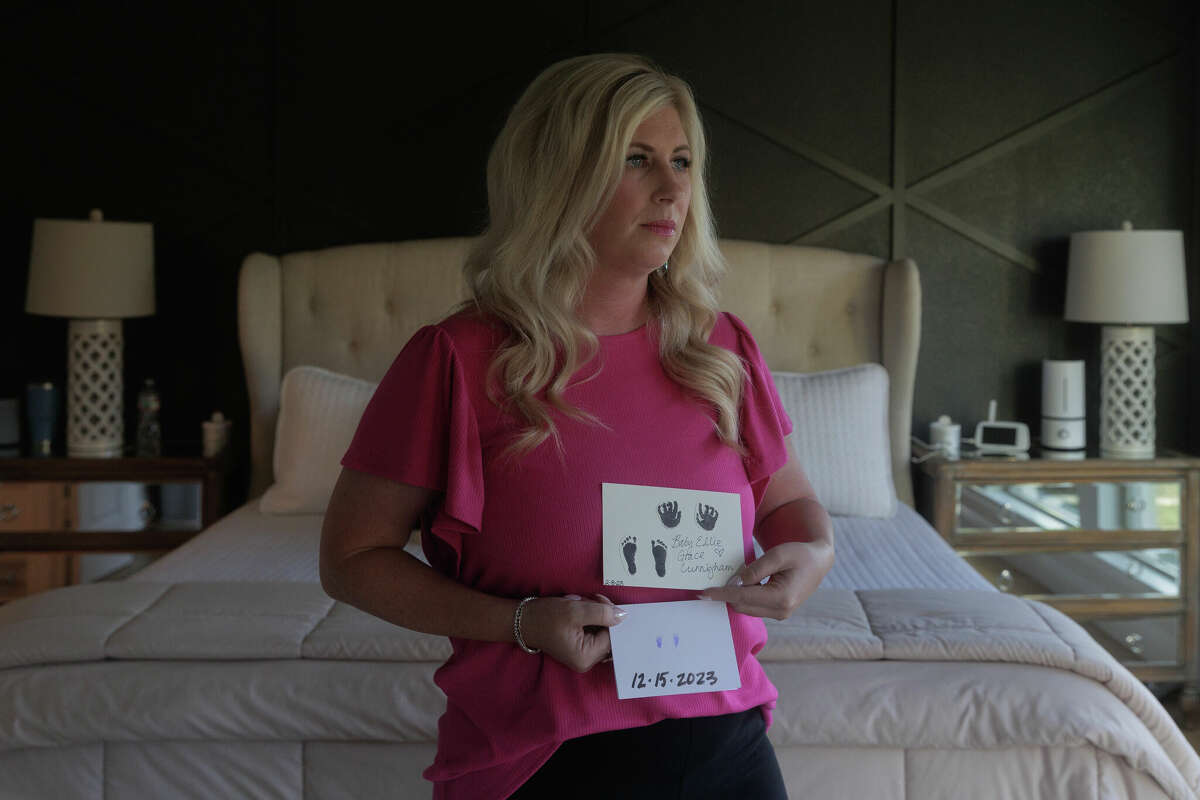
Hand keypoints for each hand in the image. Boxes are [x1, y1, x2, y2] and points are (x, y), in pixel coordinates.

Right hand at [518, 594, 625, 672]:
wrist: (522, 619)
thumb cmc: (546, 617)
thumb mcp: (575, 611)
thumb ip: (602, 613)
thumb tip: (623, 616)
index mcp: (586, 657)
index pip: (612, 637)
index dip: (611, 617)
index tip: (601, 601)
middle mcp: (586, 660)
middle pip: (609, 635)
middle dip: (603, 615)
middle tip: (592, 598)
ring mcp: (582, 654)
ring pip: (602, 631)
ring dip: (596, 614)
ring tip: (581, 602)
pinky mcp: (579, 646)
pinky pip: (593, 631)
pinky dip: (590, 617)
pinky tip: (580, 608)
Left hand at [699, 541, 832, 620]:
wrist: (819, 562)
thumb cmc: (800, 554)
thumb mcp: (778, 555)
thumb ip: (756, 569)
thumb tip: (736, 582)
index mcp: (782, 598)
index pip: (743, 597)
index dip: (722, 594)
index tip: (703, 592)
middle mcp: (781, 611)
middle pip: (742, 606)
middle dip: (727, 594)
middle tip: (716, 578)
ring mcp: (780, 614)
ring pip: (747, 607)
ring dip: (737, 594)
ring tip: (733, 577)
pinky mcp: (778, 611)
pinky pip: (754, 606)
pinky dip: (745, 595)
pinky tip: (744, 582)